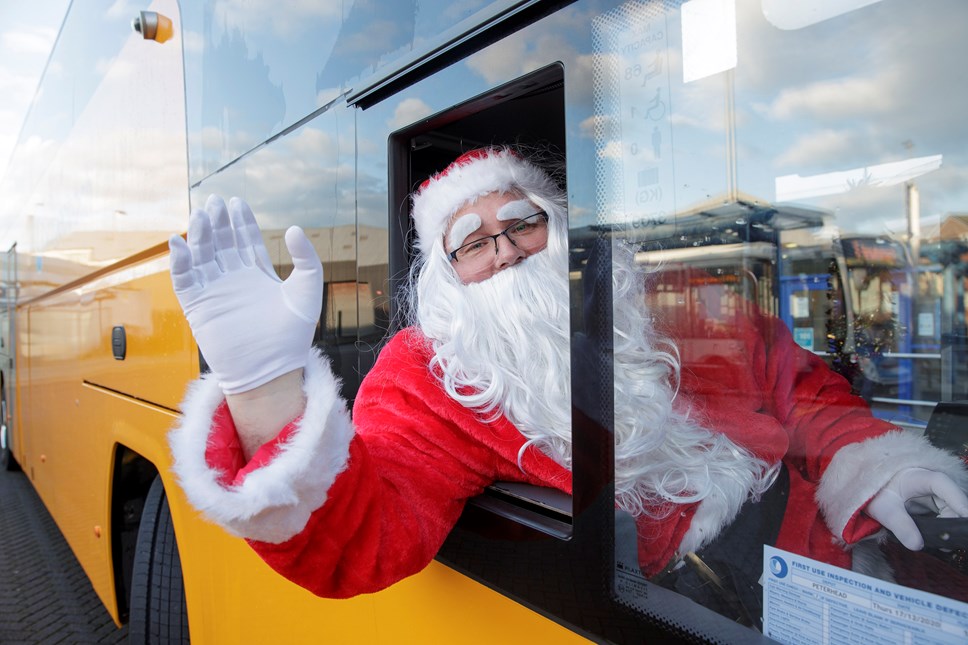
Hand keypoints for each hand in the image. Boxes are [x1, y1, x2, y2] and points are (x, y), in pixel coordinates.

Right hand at [169, 195, 322, 393]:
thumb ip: (306, 259)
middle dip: (217, 223)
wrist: (270, 370)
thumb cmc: (292, 336)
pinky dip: (179, 261)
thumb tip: (294, 228)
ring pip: (202, 256)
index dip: (241, 221)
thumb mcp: (306, 292)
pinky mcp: (198, 307)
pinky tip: (177, 242)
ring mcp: (215, 292)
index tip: (237, 202)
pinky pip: (184, 280)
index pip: (246, 241)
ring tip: (200, 215)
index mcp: (259, 275)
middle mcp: (235, 281)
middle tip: (214, 202)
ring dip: (199, 236)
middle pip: (221, 243)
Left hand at [864, 467, 967, 549]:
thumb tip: (917, 545)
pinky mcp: (935, 506)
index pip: (942, 483)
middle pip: (952, 501)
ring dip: (950, 527)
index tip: (966, 516)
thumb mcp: (884, 509)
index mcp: (919, 477)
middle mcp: (932, 485)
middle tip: (950, 542)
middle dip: (955, 521)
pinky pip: (946, 517)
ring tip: (943, 545)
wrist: (870, 493)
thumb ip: (900, 525)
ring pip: (952, 511)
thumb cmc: (876, 494)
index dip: (957, 499)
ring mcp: (935, 495)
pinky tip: (940, 542)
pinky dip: (944, 529)